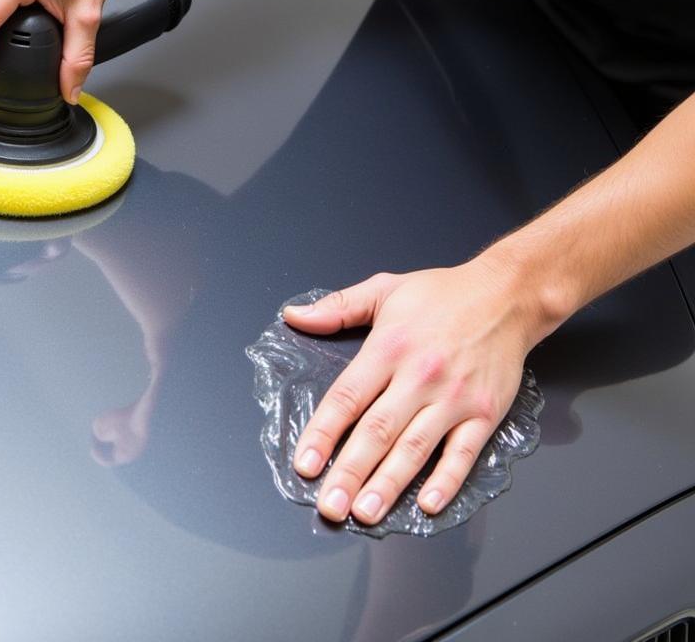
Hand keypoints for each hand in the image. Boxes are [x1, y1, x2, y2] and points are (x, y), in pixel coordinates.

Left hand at [282, 259, 546, 525]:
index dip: (324, 432)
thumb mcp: (384, 289)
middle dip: (350, 471)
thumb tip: (295, 316)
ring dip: (388, 484)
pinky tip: (427, 504)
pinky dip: (447, 480)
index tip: (306, 463)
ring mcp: (453, 397)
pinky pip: (463, 453)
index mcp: (389, 347)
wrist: (507, 295)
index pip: (347, 396)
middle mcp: (419, 376)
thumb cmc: (444, 294)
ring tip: (365, 513)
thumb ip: (338, 307)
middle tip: (330, 505)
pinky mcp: (484, 413)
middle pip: (377, 431)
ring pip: (415, 448)